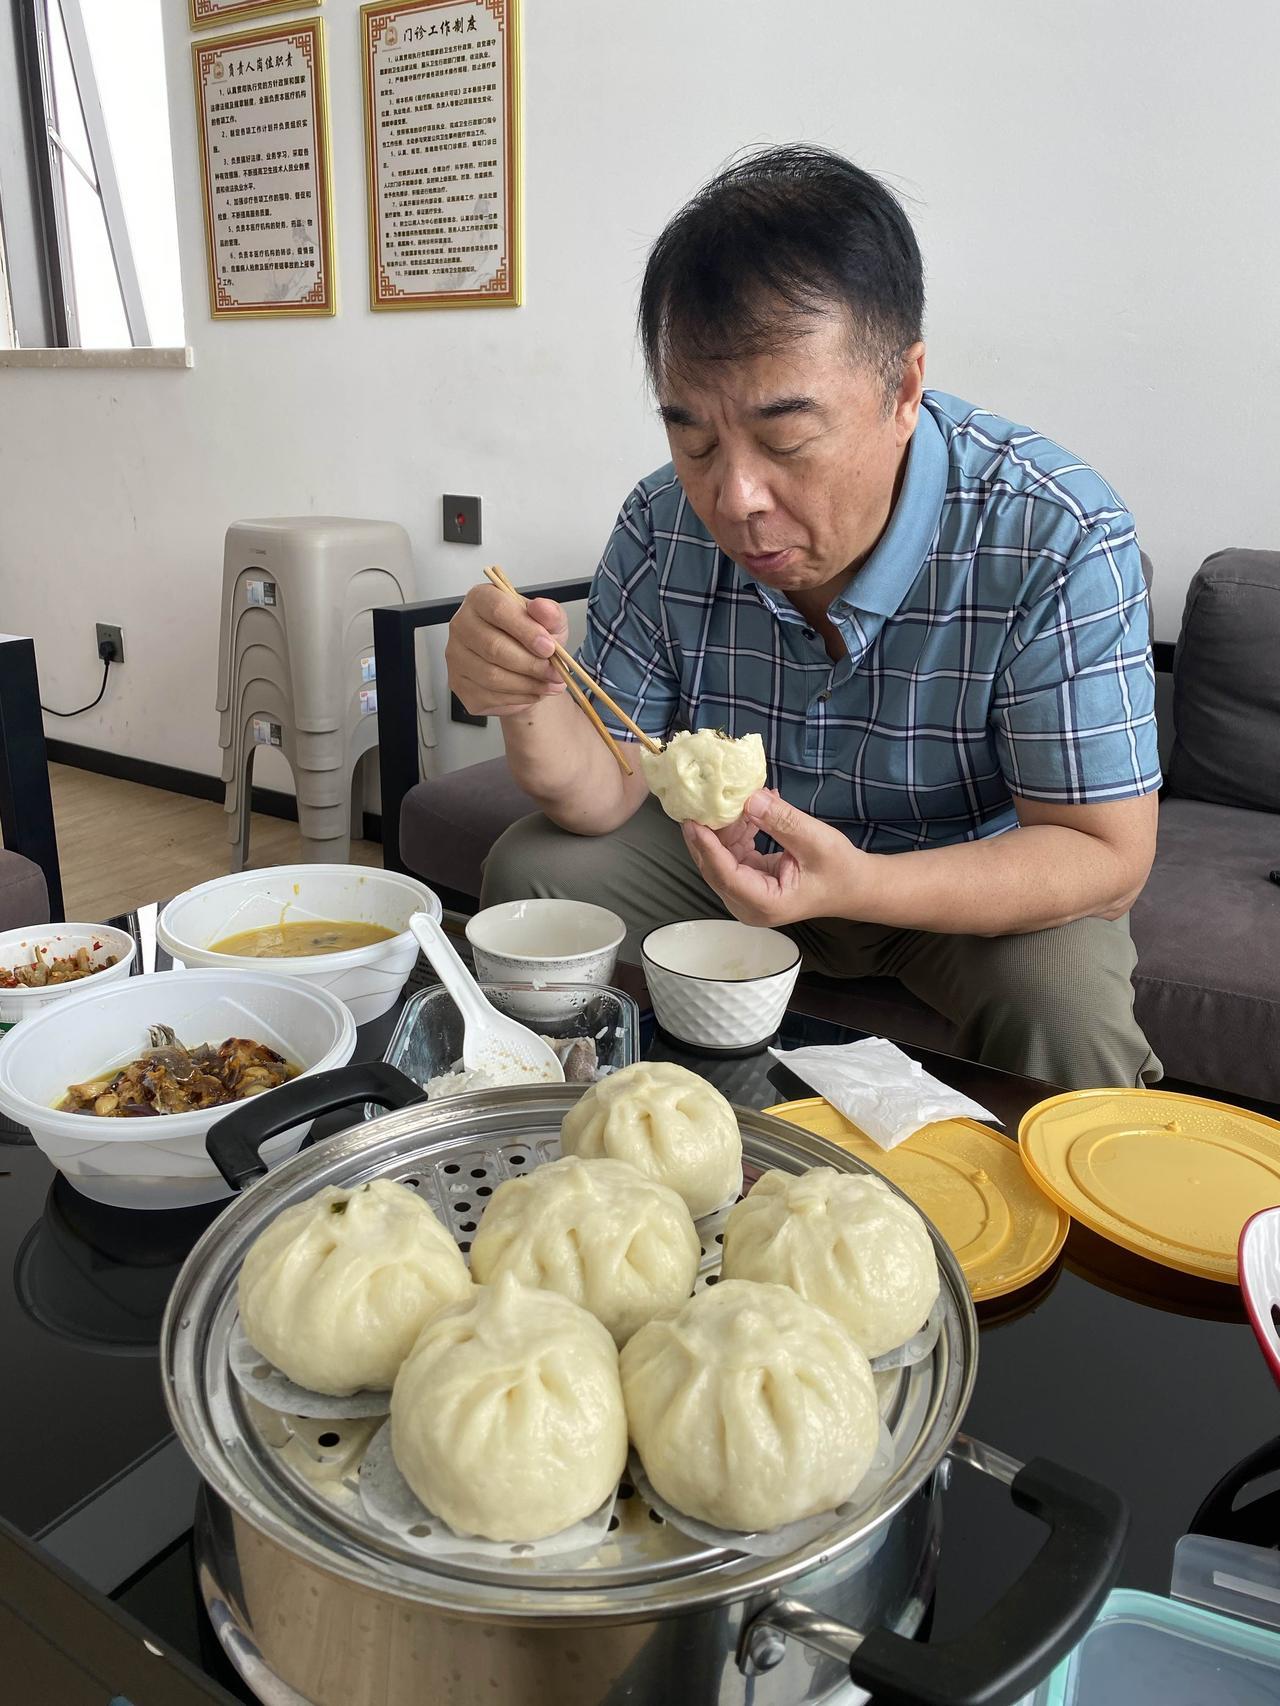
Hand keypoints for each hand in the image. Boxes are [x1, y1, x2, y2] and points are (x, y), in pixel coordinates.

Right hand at [445, 588, 568, 717]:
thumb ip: (550, 614)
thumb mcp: (550, 622)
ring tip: (549, 684)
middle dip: (531, 664)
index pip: (498, 610)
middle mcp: (462, 625)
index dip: (526, 630)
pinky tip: (533, 692)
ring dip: (527, 684)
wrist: (523, 667)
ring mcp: (456, 656)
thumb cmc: (531, 639)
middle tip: (555, 672)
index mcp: (481, 599)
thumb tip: (542, 608)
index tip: (549, 647)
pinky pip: (489, 695)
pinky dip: (518, 697)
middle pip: (493, 647)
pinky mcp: (459, 684)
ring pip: (492, 675)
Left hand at [681, 789, 874, 927]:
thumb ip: (782, 821)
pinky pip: (731, 856)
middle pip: (715, 868)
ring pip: (720, 860)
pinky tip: (749, 812)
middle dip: (708, 833)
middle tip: (702, 800)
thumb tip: (750, 798)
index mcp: (765, 904)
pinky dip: (737, 833)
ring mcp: (746, 896)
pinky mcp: (748, 883)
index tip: (693, 820)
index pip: (725, 874)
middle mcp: (749, 906)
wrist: (853, 886)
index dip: (707, 846)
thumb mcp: (816, 841)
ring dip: (724, 829)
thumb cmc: (840, 870)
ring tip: (735, 800)